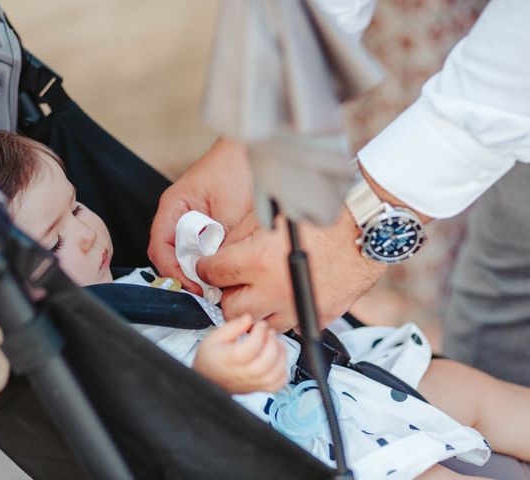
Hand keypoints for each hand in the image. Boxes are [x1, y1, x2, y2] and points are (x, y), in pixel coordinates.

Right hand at [148, 137, 252, 293]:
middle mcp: (178, 214)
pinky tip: (222, 269)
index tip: (195, 286)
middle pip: (170, 256)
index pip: (161, 248)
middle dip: (186, 276)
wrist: (255, 150)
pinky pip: (201, 249)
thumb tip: (215, 270)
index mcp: (174, 206)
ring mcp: (191, 221)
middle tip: (207, 292)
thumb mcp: (231, 209)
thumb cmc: (239, 167)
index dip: (174, 272)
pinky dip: (209, 261)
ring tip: (216, 285)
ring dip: (198, 270)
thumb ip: (220, 241)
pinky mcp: (206, 225)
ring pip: (185, 254)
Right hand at [193, 315, 287, 393]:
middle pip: (267, 361)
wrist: (206, 379)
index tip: (260, 325)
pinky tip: (277, 359)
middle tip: (270, 333)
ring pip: (276, 373)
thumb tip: (248, 318)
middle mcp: (244, 373)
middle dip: (272, 342)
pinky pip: (278, 383)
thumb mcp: (215, 337)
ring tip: (275, 343)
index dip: (260, 332)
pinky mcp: (258, 388)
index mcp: (231, 359)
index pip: (252, 346)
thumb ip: (233, 327)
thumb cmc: (210, 359)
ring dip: (280, 354)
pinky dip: (282, 370)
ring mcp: (252, 383)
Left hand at [197, 210, 386, 331]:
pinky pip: (293, 326)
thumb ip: (242, 236)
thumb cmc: (326, 213)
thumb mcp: (274, 215)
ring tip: (259, 293)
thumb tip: (222, 249)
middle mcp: (276, 289)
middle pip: (231, 309)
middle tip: (231, 284)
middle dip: (226, 296)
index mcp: (258, 261)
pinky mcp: (319, 315)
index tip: (206, 267)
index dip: (205, 268)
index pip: (213, 274)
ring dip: (255, 310)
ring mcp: (298, 306)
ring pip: (261, 325)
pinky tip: (286, 299)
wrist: (368, 225)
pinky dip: (285, 316)